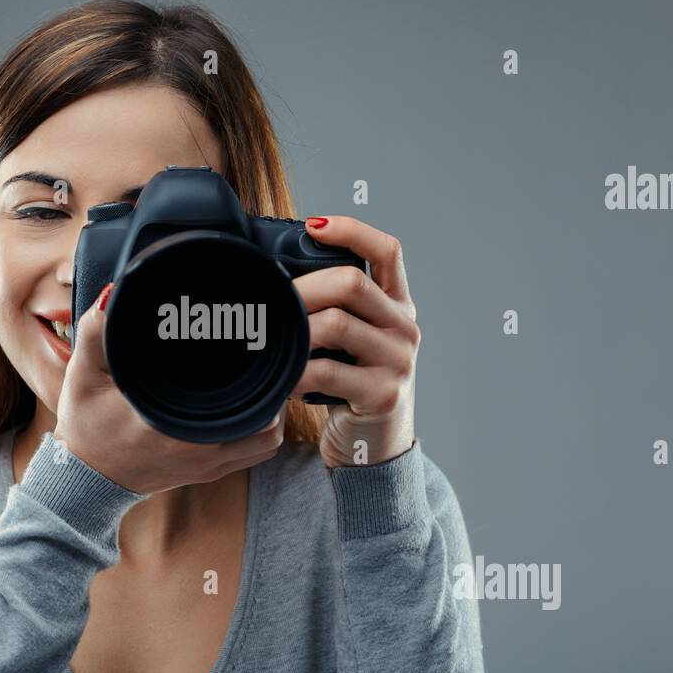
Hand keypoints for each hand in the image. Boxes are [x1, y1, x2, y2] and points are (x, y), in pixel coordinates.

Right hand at [53, 282, 286, 495]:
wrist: (86, 479)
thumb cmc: (86, 426)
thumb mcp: (83, 376)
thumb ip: (94, 333)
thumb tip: (111, 295)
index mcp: (173, 426)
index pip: (236, 395)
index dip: (254, 366)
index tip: (254, 337)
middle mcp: (199, 450)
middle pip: (266, 416)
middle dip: (271, 383)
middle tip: (265, 351)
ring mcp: (209, 465)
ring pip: (268, 437)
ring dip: (274, 408)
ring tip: (265, 377)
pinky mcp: (211, 472)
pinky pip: (256, 453)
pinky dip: (264, 430)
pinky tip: (256, 404)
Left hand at [290, 216, 419, 467]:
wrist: (373, 448)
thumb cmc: (350, 387)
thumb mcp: (354, 341)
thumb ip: (336, 308)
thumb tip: (278, 274)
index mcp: (399, 305)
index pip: (388, 251)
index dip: (351, 229)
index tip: (312, 225)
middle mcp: (405, 328)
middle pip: (352, 283)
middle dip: (302, 286)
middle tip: (267, 298)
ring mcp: (398, 361)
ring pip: (337, 324)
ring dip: (294, 329)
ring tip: (270, 337)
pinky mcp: (382, 394)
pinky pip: (327, 371)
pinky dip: (295, 370)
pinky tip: (281, 376)